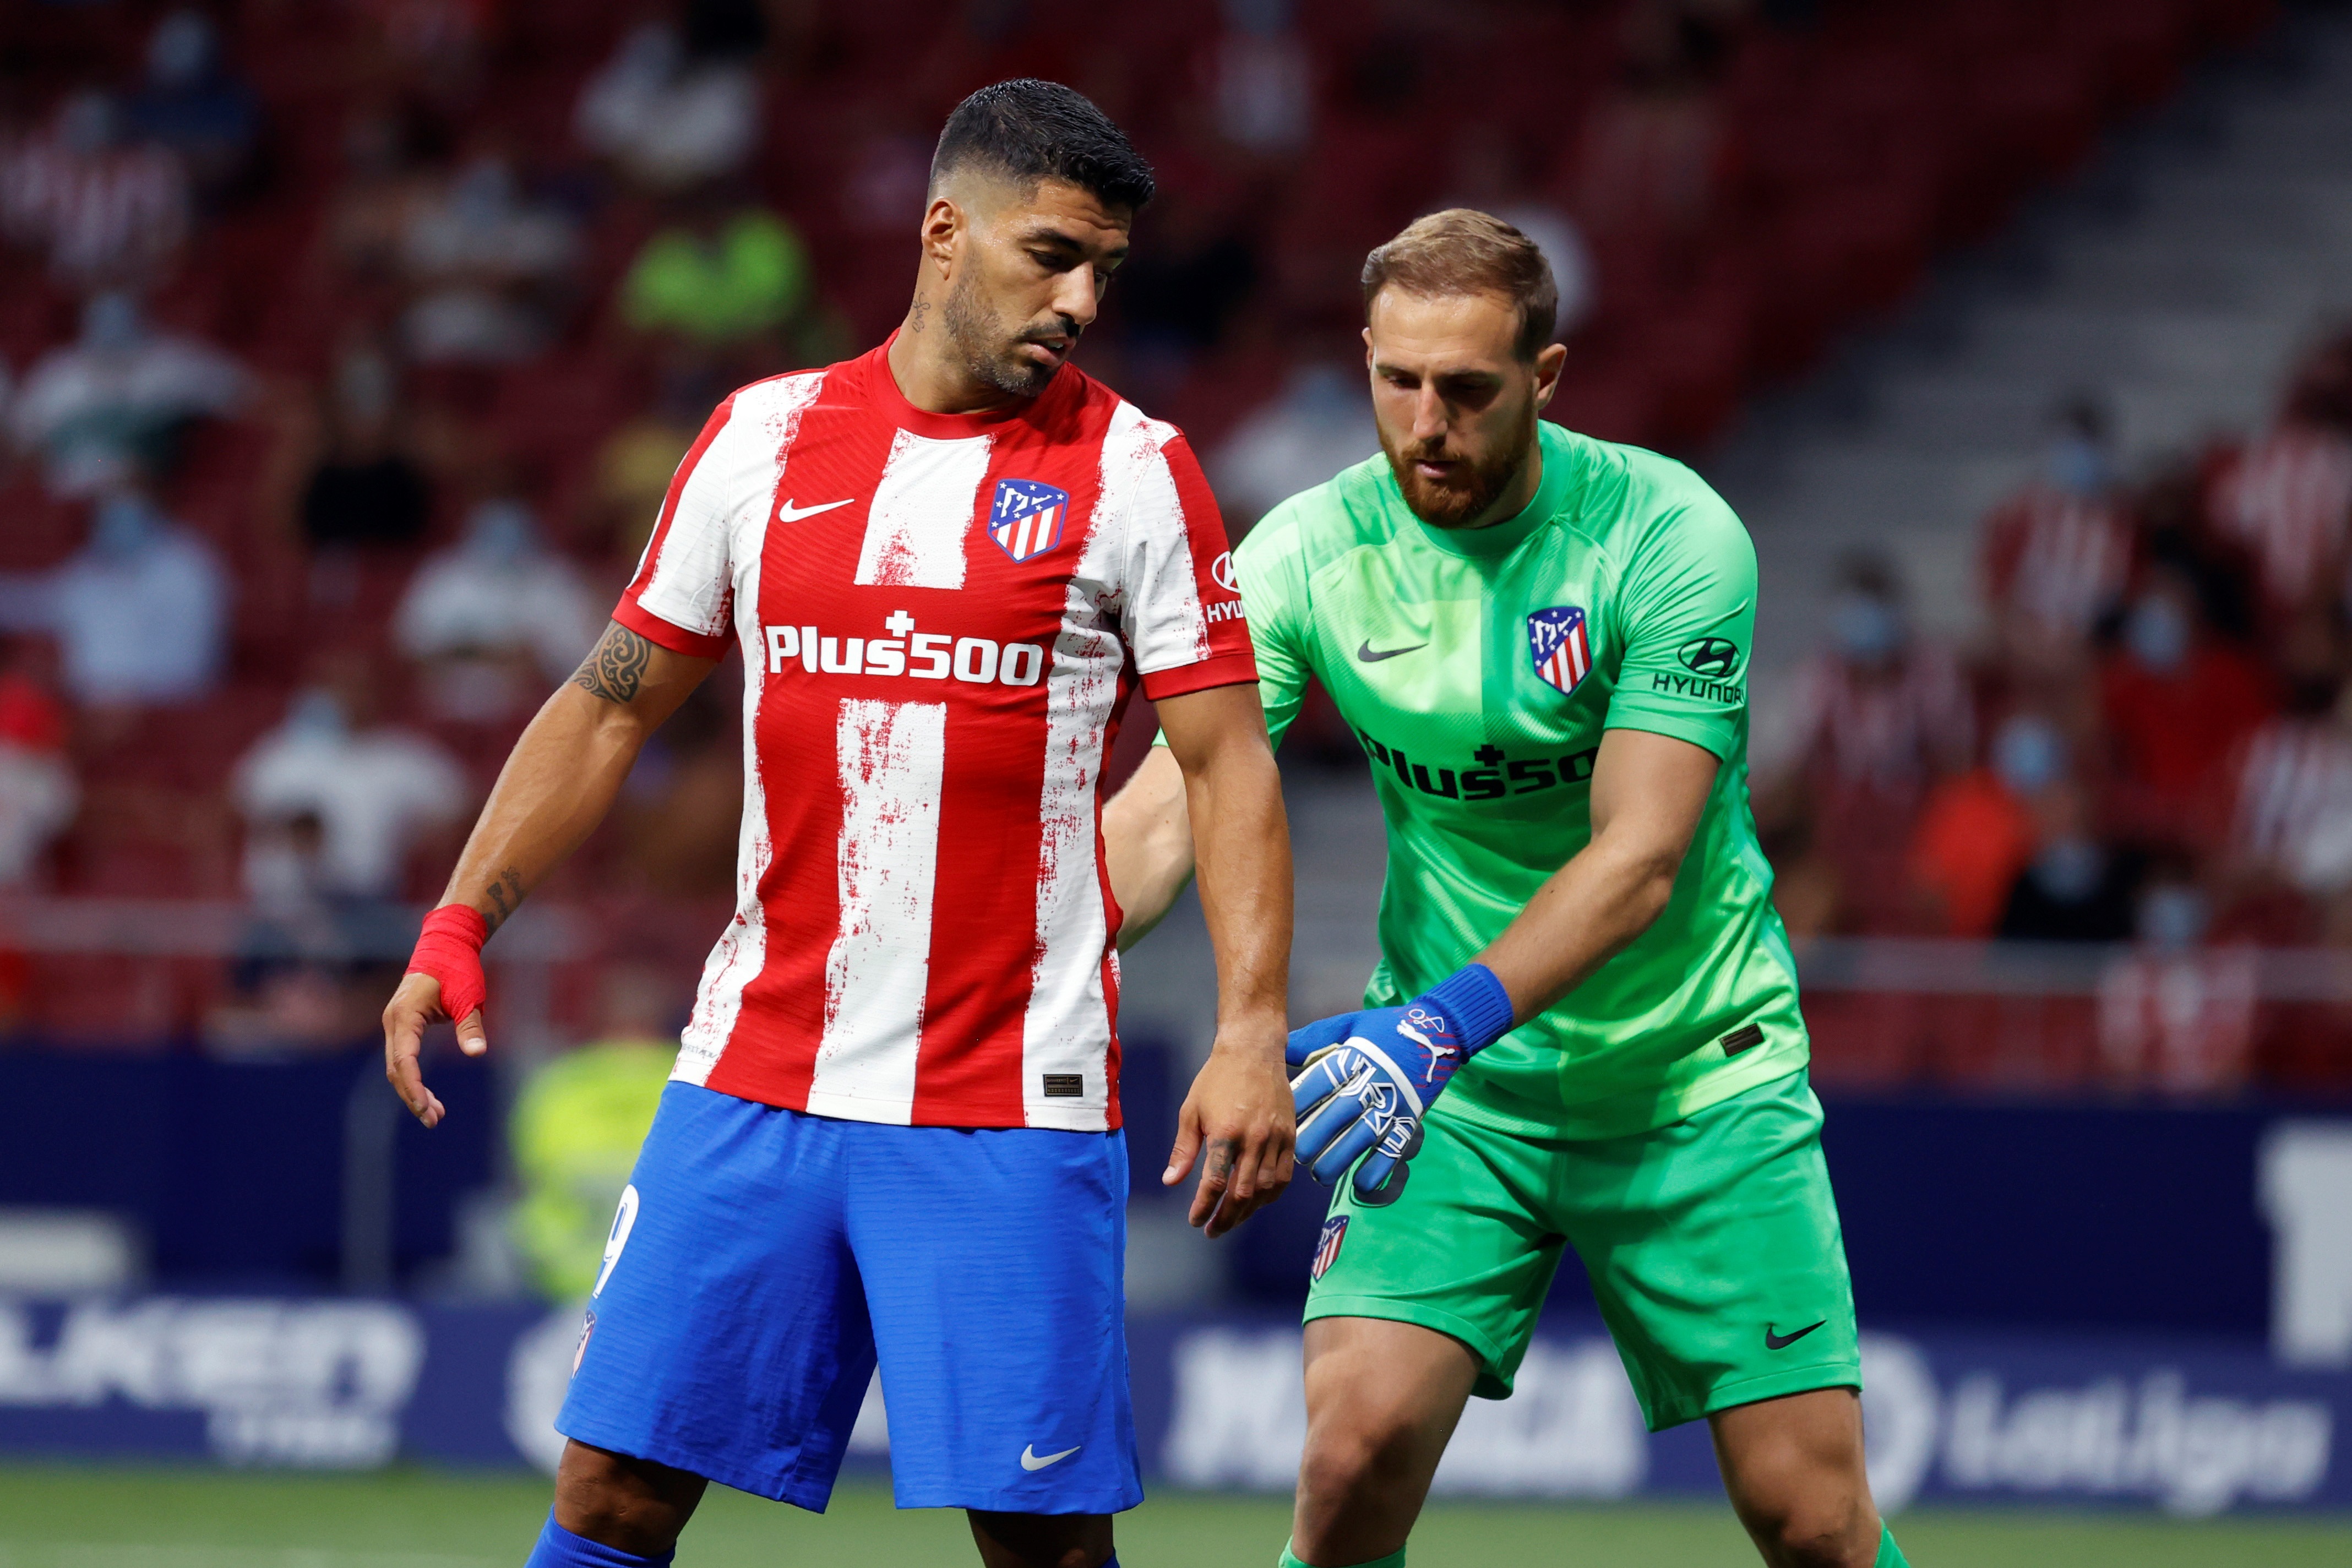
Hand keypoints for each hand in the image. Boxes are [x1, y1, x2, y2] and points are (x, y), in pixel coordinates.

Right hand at [382, 971, 488, 1126]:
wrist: (445, 945)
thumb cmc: (458, 969)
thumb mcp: (469, 998)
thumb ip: (470, 1026)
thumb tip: (477, 1053)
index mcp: (405, 1016)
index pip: (404, 1061)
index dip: (414, 1088)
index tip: (427, 1109)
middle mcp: (393, 1021)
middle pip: (396, 1069)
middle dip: (413, 1096)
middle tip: (434, 1121)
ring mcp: (394, 1023)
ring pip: (397, 1066)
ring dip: (413, 1090)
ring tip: (435, 1114)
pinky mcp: (402, 1025)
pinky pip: (402, 1058)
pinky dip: (413, 1077)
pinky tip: (427, 1095)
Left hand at [1163, 1019, 1295, 1237]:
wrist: (1253, 1051)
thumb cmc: (1217, 1079)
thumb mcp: (1191, 1111)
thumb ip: (1184, 1149)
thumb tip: (1171, 1181)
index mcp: (1226, 1133)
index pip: (1216, 1183)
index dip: (1204, 1207)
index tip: (1195, 1221)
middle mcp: (1254, 1139)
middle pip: (1242, 1193)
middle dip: (1226, 1218)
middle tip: (1213, 1230)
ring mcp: (1276, 1138)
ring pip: (1265, 1189)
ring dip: (1248, 1211)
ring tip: (1233, 1220)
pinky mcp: (1291, 1136)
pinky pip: (1284, 1176)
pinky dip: (1271, 1195)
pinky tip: (1258, 1202)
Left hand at [1290, 964, 1514, 1199]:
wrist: (1438, 1033)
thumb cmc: (1385, 1029)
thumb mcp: (1349, 1024)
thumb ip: (1315, 1038)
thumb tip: (1282, 1051)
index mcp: (1357, 1055)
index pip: (1324, 1079)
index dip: (1302, 1099)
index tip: (1281, 1115)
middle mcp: (1375, 1081)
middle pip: (1342, 1111)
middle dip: (1316, 1135)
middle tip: (1296, 1153)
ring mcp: (1395, 1103)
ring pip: (1365, 1135)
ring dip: (1341, 1158)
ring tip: (1320, 1174)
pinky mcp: (1410, 1120)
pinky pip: (1394, 1149)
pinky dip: (1378, 1169)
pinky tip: (1359, 1183)